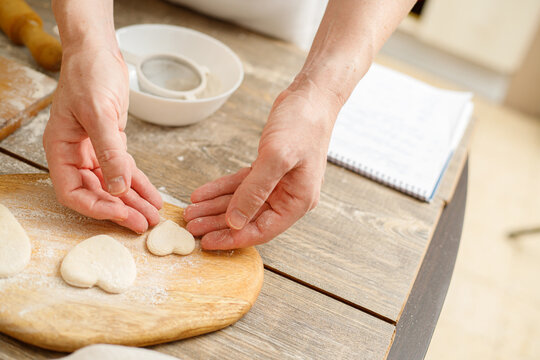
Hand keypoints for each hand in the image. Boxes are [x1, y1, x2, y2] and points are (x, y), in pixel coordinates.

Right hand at [43, 47, 162, 232]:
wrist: (99, 53)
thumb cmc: (89, 76)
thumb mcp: (99, 113)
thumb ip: (109, 152)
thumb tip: (118, 188)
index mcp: (61, 149)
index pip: (72, 192)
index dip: (96, 208)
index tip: (121, 215)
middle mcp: (75, 154)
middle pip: (95, 193)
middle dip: (120, 210)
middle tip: (144, 224)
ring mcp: (93, 150)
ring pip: (113, 185)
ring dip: (133, 201)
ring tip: (153, 216)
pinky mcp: (111, 144)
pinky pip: (124, 170)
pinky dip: (139, 184)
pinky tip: (153, 197)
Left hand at [184, 82, 338, 248]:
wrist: (311, 96)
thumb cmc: (303, 124)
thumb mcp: (276, 157)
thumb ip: (255, 191)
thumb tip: (235, 221)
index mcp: (297, 201)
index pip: (262, 230)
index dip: (233, 238)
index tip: (208, 242)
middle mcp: (289, 196)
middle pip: (248, 218)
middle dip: (219, 224)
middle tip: (192, 227)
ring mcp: (278, 183)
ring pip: (241, 202)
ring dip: (215, 207)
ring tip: (192, 212)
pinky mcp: (268, 169)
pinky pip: (241, 184)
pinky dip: (221, 188)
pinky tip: (202, 194)